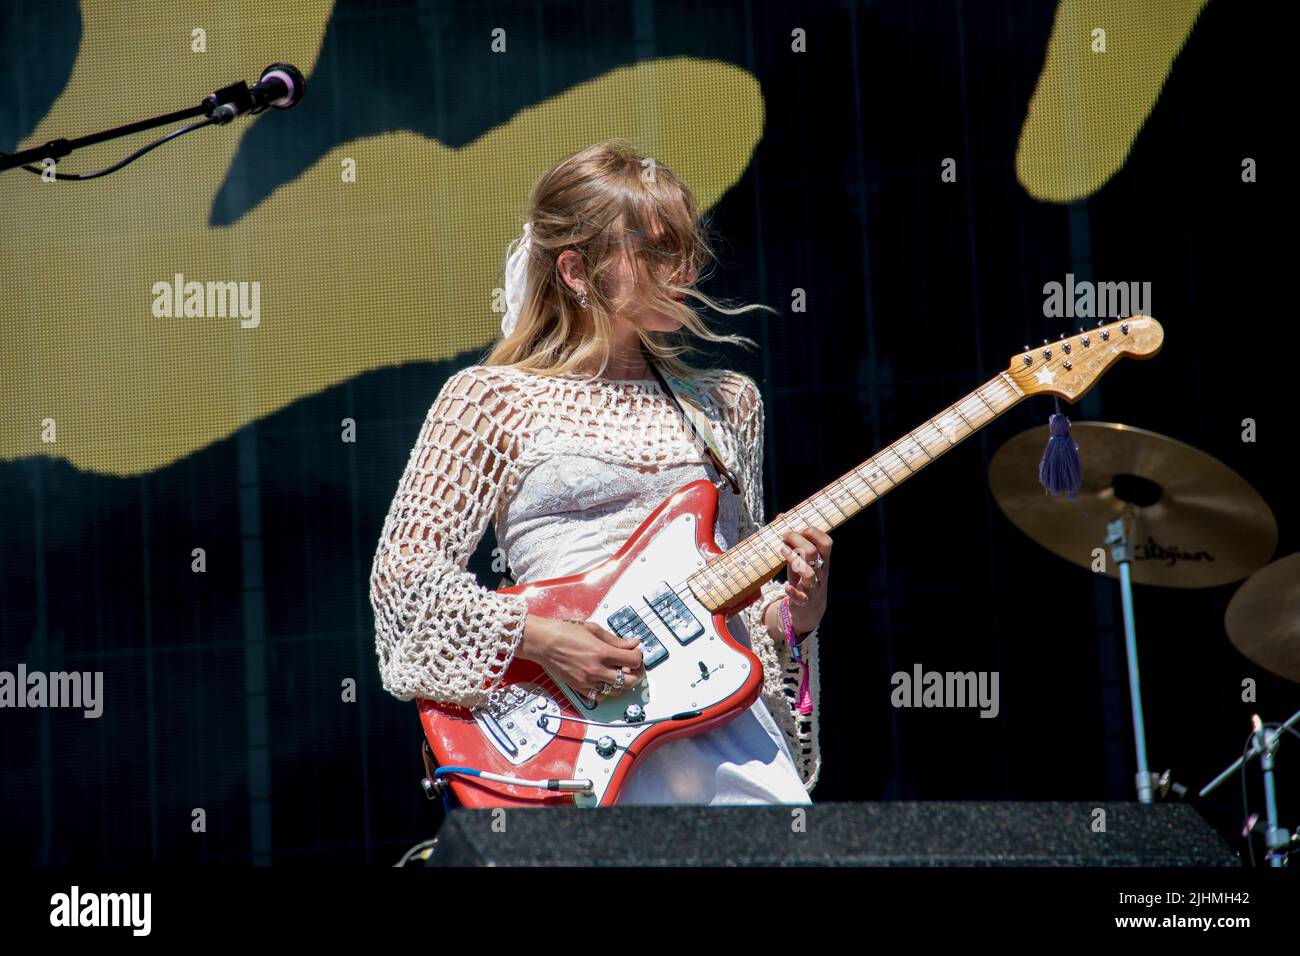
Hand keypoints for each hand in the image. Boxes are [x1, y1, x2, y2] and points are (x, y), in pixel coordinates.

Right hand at [517, 615, 646, 701]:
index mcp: (602, 652)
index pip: (633, 661)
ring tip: (617, 672)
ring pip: (616, 691)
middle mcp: (596, 669)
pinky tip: (605, 681)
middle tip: (633, 667)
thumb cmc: (564, 632)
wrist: (543, 642)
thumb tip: (632, 643)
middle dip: (636, 673)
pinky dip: (606, 691)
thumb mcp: (593, 629)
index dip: (638, 656)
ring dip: (622, 683)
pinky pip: (600, 697)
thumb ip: (615, 639)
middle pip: (629, 681)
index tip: (635, 653)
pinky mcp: (579, 688)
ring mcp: (587, 681)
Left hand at [775, 516, 831, 634]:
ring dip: (794, 561)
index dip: (813, 532)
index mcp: (822, 561)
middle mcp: (820, 573)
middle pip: (814, 553)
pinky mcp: (804, 602)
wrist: (809, 611)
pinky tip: (786, 587)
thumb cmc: (803, 579)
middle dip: (798, 541)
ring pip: (809, 574)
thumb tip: (781, 517)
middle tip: (785, 536)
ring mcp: (813, 588)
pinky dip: (793, 592)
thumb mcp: (799, 560)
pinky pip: (801, 597)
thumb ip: (792, 541)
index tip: (798, 528)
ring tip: (782, 551)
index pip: (826, 542)